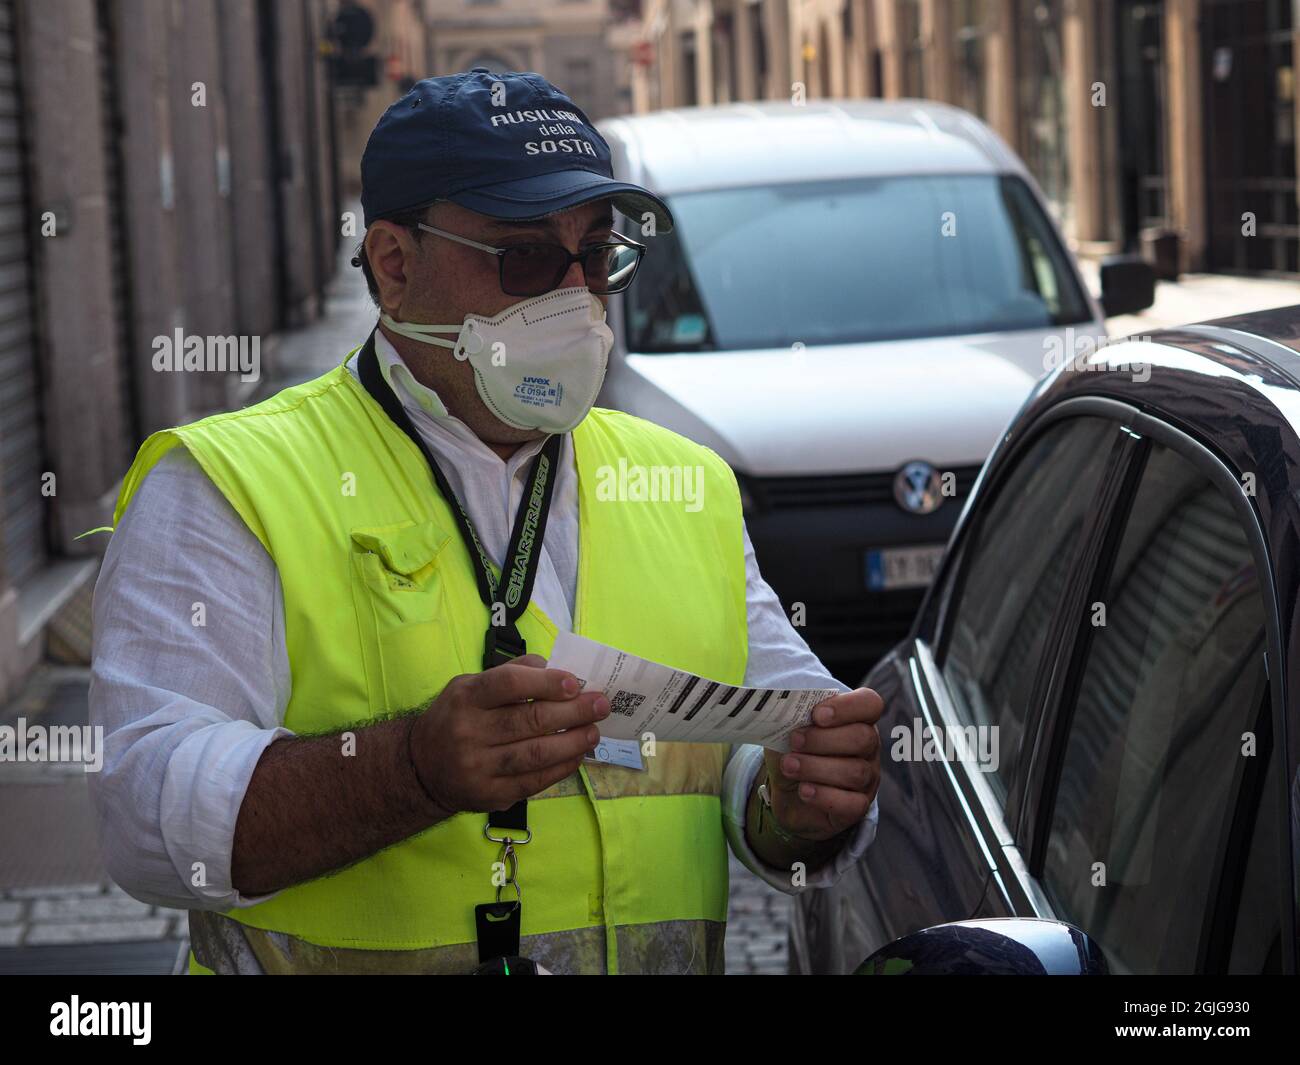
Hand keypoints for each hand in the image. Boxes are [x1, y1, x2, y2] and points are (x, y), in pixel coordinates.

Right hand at [409, 654, 608, 815]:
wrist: (421, 767)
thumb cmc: (457, 717)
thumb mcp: (471, 685)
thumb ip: (512, 673)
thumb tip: (556, 669)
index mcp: (466, 697)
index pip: (508, 684)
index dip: (545, 682)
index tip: (575, 683)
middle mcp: (469, 732)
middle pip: (529, 720)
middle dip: (573, 712)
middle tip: (601, 706)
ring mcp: (478, 767)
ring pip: (535, 754)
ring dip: (572, 743)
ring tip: (594, 732)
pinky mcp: (488, 795)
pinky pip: (533, 782)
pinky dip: (560, 768)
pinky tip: (577, 756)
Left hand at [762, 687, 882, 841]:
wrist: (785, 791)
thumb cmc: (793, 750)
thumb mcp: (786, 727)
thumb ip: (790, 714)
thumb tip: (782, 709)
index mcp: (855, 718)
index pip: (870, 704)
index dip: (847, 707)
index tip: (816, 714)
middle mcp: (868, 747)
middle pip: (863, 738)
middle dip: (823, 739)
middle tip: (794, 741)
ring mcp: (867, 778)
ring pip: (855, 772)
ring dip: (816, 767)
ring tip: (789, 766)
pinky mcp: (858, 806)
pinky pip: (853, 804)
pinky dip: (825, 796)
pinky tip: (804, 790)